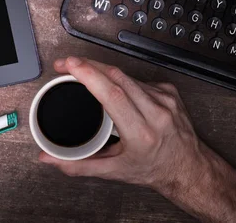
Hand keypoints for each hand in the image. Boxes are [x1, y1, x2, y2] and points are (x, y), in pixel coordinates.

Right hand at [39, 57, 235, 222]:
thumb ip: (76, 165)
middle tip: (65, 64)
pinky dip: (119, 78)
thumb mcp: (113, 171)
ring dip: (99, 69)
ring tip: (80, 71)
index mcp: (141, 132)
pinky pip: (136, 78)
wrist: (188, 168)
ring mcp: (164, 98)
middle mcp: (156, 112)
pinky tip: (111, 86)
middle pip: (116, 77)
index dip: (89, 75)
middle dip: (86, 65)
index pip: (113, 94)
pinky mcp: (168, 91)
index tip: (70, 65)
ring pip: (125, 74)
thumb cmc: (153, 169)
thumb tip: (47, 158)